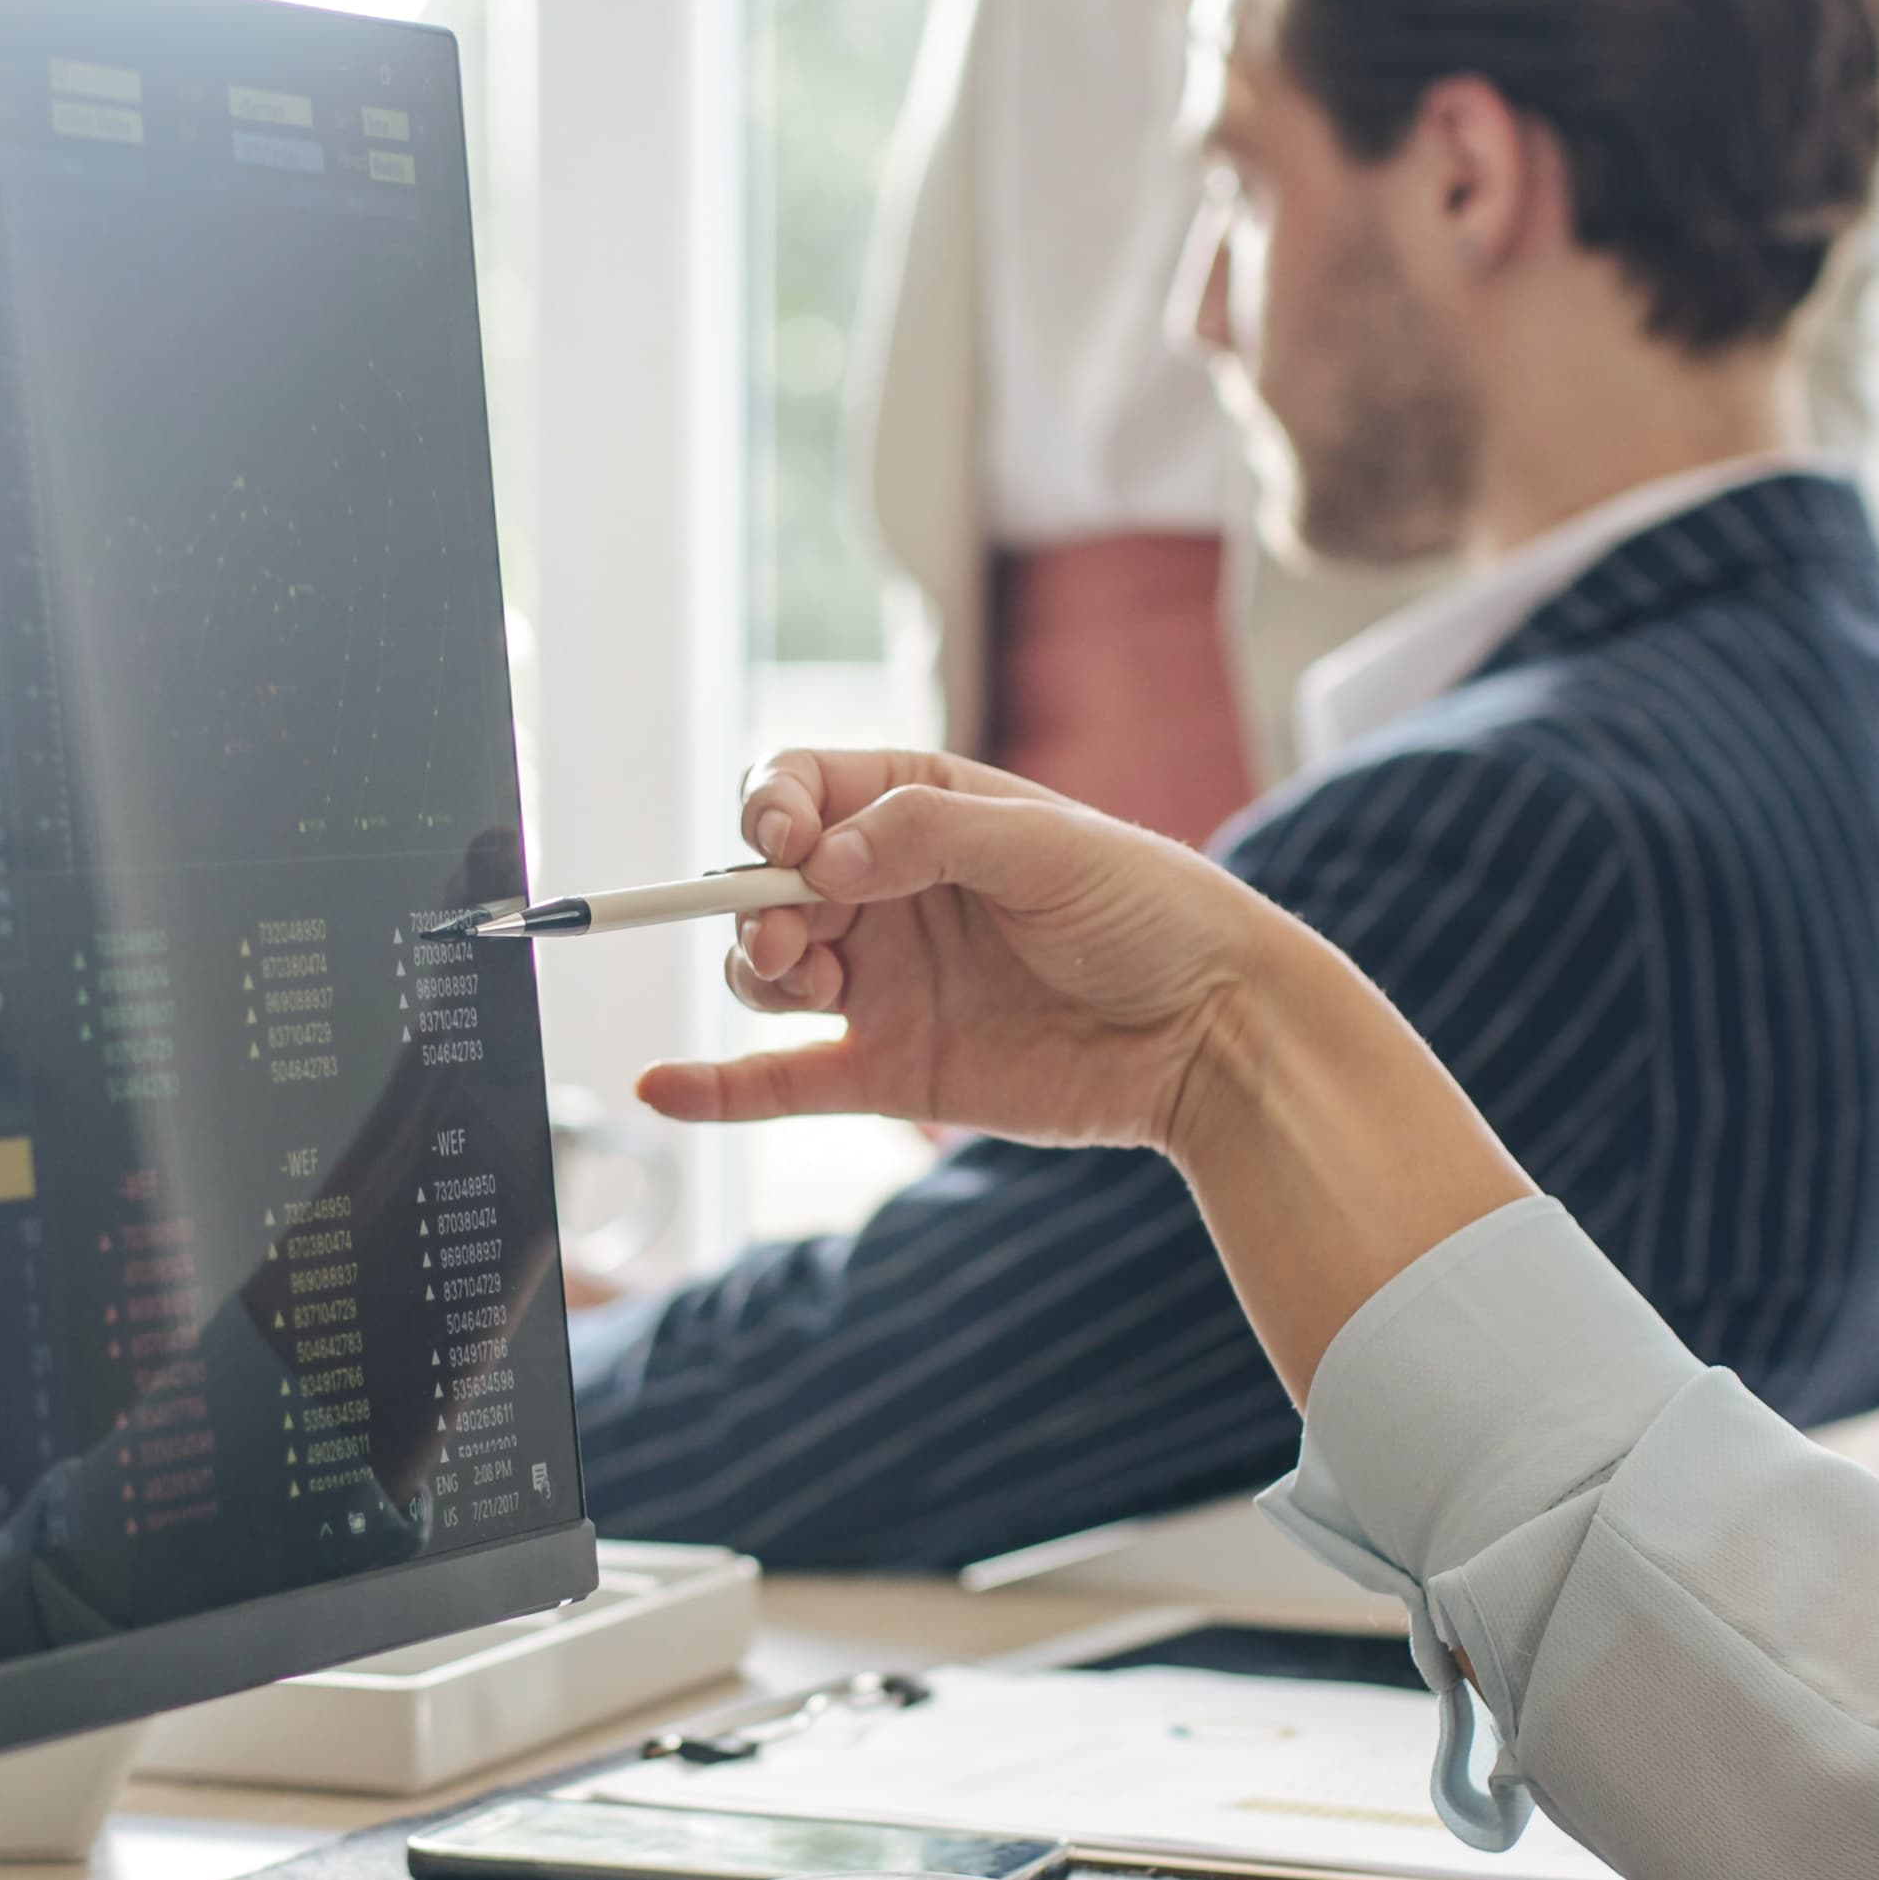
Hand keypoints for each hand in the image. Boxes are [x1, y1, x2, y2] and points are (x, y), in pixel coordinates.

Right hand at [662, 753, 1319, 1154]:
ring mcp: (886, 984)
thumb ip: (929, 834)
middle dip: (753, 903)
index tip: (783, 843)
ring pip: (765, 974)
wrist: (1217, 1030)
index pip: (803, 790)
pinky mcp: (894, 1071)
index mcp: (922, 810)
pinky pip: (783, 1082)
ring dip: (753, 971)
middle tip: (790, 935)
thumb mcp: (1048, 845)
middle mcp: (889, 894)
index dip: (772, 811)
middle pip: (767, 887)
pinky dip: (717, 1088)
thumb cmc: (1150, 910)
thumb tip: (820, 859)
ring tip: (804, 979)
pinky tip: (661, 1087)